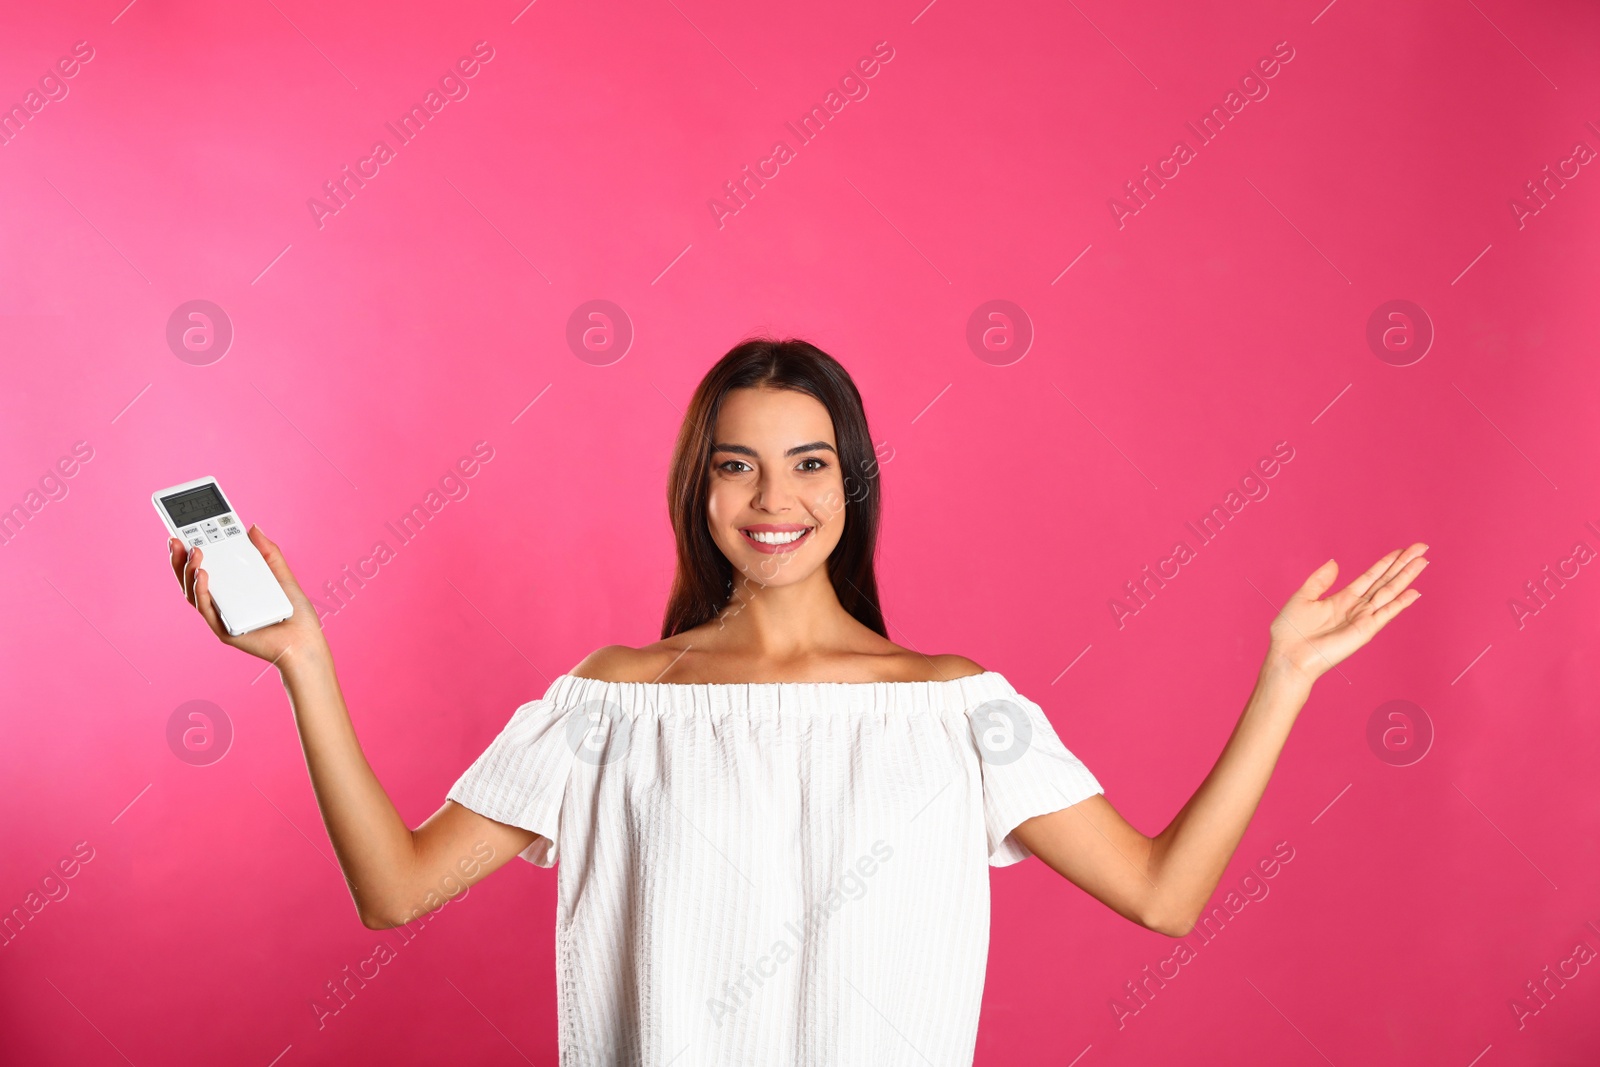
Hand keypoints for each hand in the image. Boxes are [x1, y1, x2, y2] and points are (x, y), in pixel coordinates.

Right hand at [169, 525, 329, 666]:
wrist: (305, 640)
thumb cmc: (294, 611)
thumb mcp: (281, 574)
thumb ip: (267, 552)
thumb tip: (252, 527)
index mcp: (232, 588)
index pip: (204, 567)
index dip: (189, 552)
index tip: (182, 531)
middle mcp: (222, 601)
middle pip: (191, 579)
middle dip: (180, 559)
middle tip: (177, 540)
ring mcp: (221, 616)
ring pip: (194, 594)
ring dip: (189, 571)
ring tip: (194, 553)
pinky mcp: (224, 630)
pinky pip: (207, 609)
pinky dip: (201, 591)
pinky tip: (203, 574)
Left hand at [1266, 543, 1428, 682]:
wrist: (1289, 655)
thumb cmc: (1291, 632)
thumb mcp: (1303, 597)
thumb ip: (1320, 580)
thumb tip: (1335, 562)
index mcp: (1342, 598)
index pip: (1371, 576)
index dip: (1386, 563)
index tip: (1402, 549)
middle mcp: (1357, 607)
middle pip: (1385, 581)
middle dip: (1403, 565)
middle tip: (1421, 547)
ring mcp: (1363, 619)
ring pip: (1389, 593)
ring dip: (1406, 577)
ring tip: (1423, 561)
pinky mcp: (1365, 631)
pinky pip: (1386, 613)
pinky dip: (1401, 603)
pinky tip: (1414, 592)